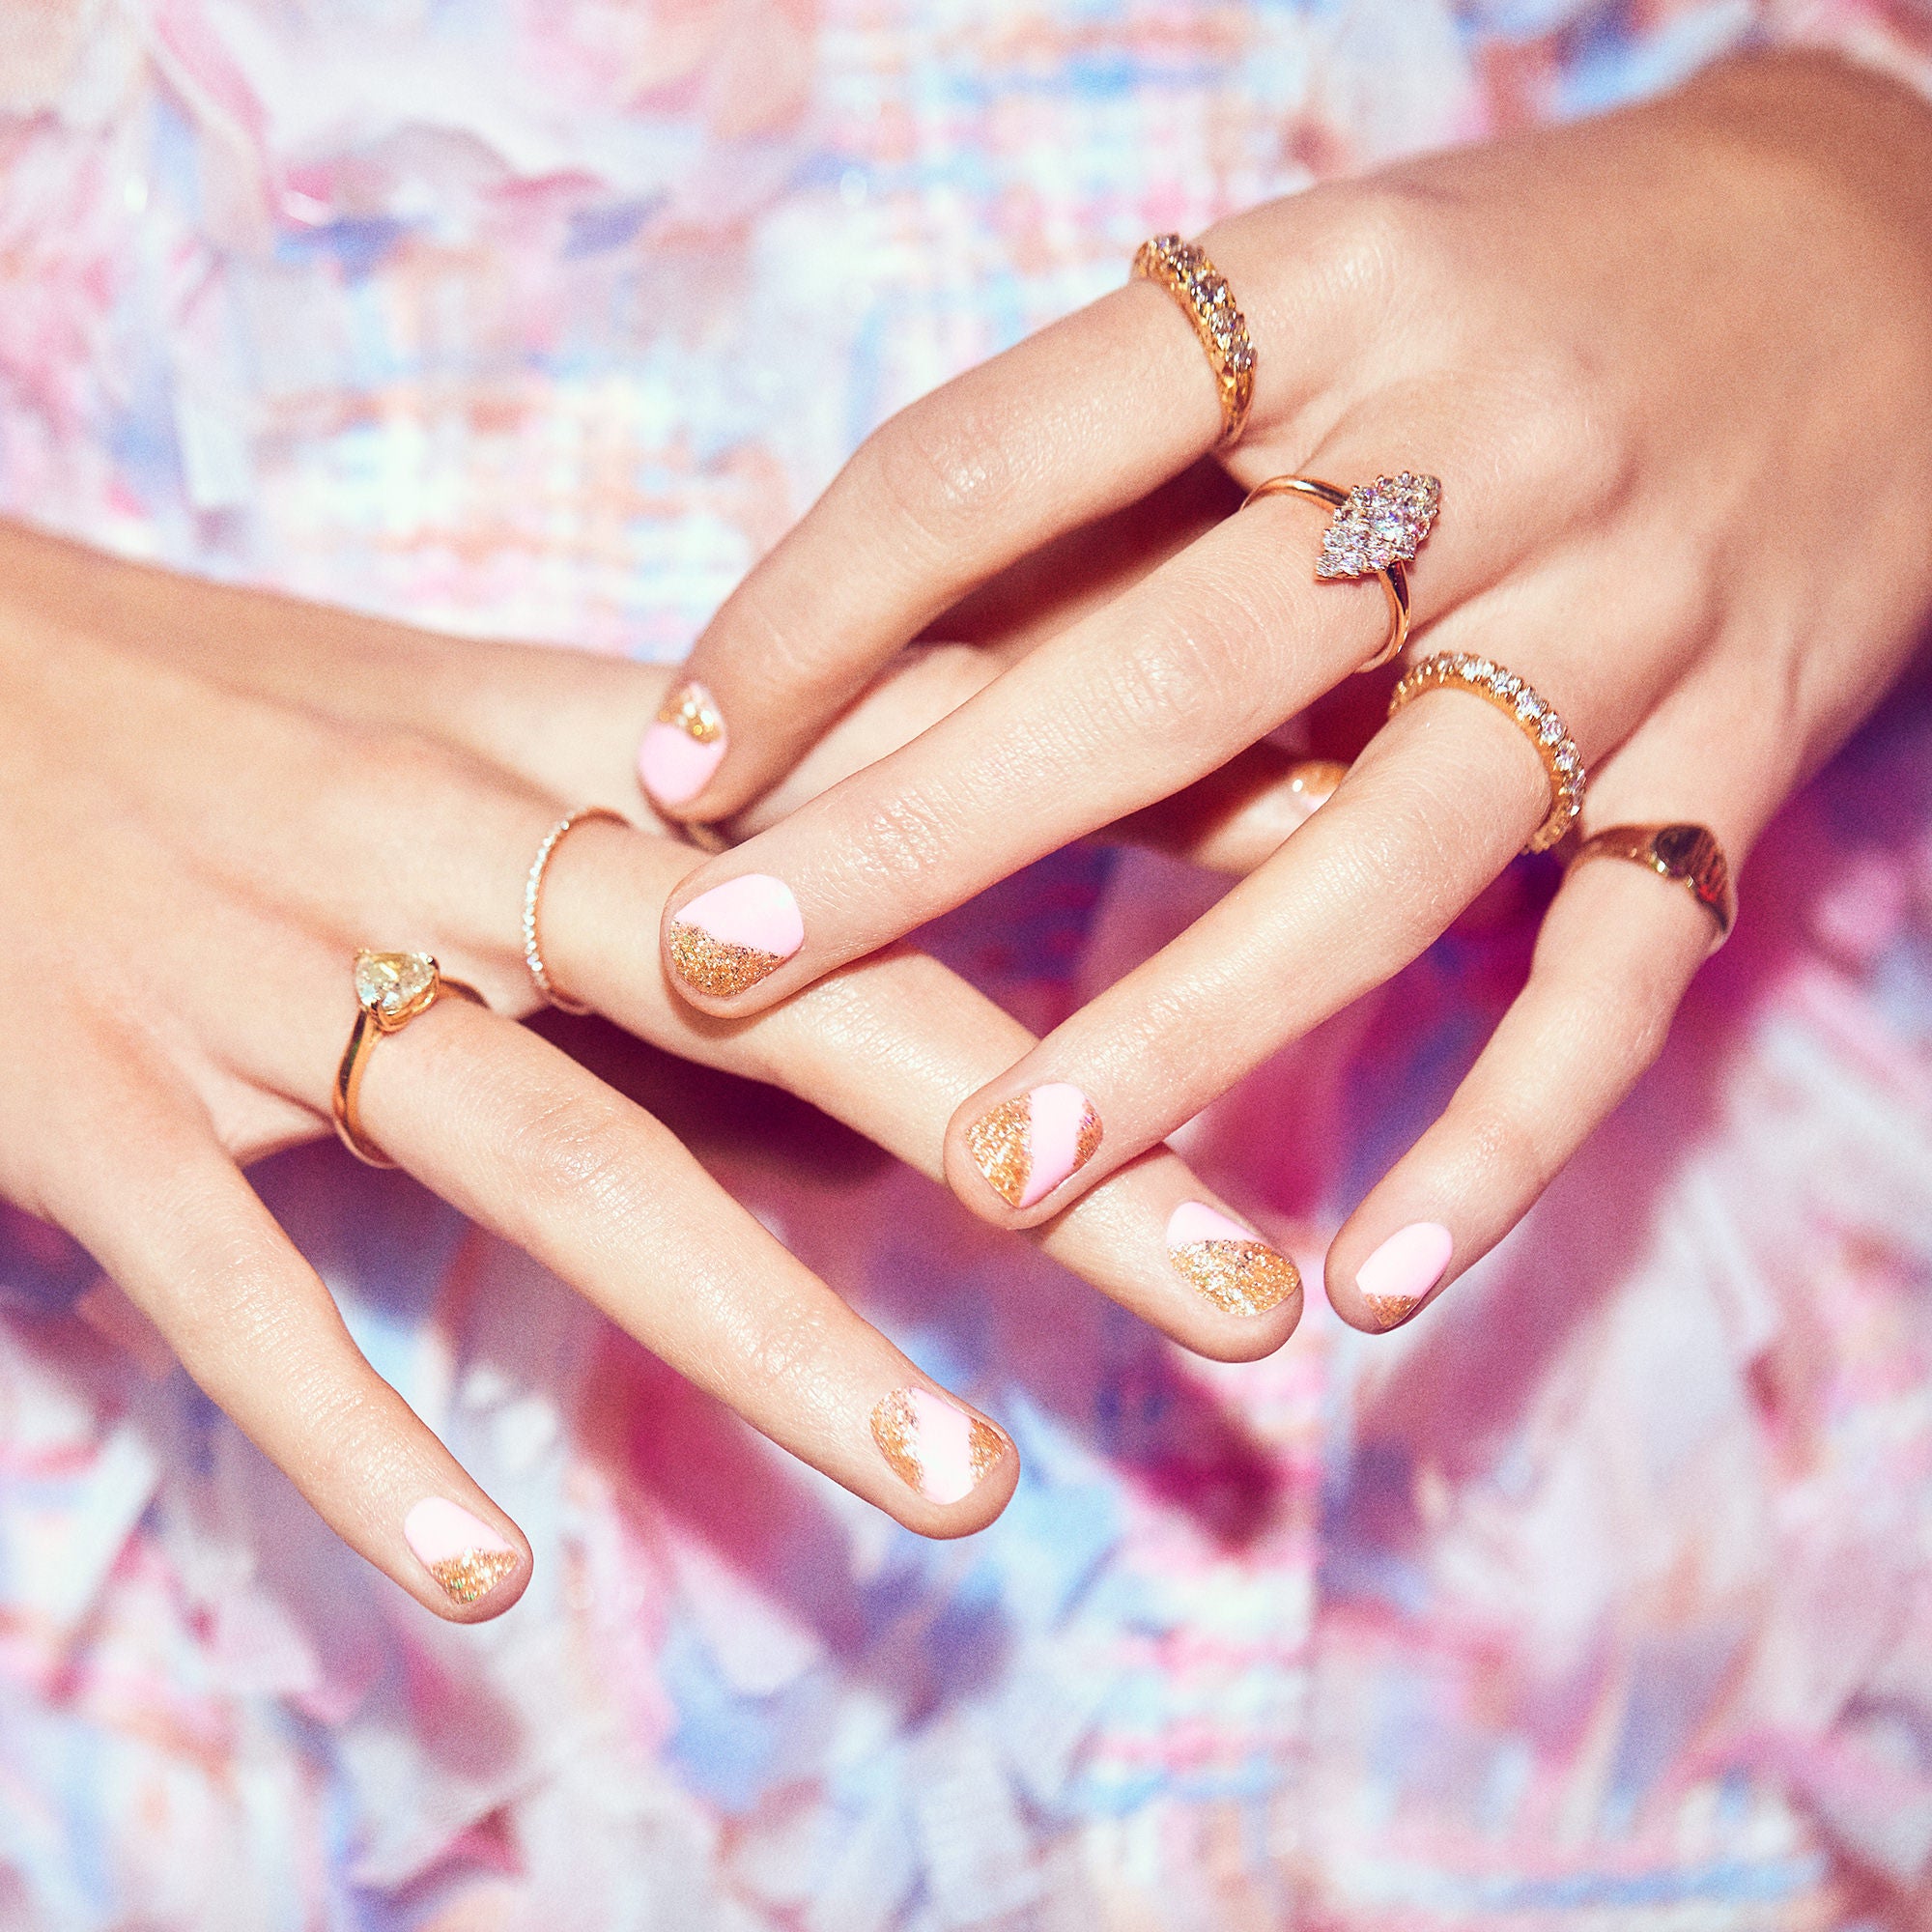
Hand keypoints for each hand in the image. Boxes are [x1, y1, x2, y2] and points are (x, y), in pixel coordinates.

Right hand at [0, 520, 1303, 1619]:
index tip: (1319, 900)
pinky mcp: (84, 1109)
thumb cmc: (213, 706)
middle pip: (780, 998)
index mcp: (535, 737)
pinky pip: (239, 1294)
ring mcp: (261, 987)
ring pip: (555, 1165)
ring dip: (768, 1337)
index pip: (862, 781)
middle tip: (1235, 1295)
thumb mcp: (460, 702)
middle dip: (1022, 1144)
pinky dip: (354, 1442)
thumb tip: (910, 807)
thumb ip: (680, 772)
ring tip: (962, 1490)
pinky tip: (484, 1587)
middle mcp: (439, 847)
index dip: (1094, 826)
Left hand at [642, 51, 1931, 1325]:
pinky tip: (1369, 1282)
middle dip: (916, 842)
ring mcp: (1625, 620)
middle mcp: (1481, 452)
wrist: (1879, 263)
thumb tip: (851, 655)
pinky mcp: (1743, 759)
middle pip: (1153, 672)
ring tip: (1002, 1178)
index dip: (804, 618)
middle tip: (721, 976)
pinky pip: (1618, 980)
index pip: (994, 460)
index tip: (670, 767)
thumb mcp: (1312, 297)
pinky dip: (1500, 1145)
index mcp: (1321, 297)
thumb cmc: (1523, 289)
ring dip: (1178, 1036)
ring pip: (1376, 862)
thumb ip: (1113, 470)